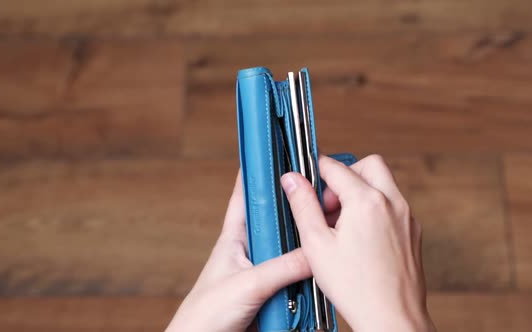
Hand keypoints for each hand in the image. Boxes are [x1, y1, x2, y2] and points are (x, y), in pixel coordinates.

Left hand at [166, 172, 311, 331]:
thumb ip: (282, 267)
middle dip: (296, 207)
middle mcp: (250, 250)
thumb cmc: (205, 315)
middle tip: (320, 192)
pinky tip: (321, 265)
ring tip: (326, 228)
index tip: (280, 152)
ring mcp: (262, 270)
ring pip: (289, 248)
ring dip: (304, 242)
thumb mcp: (247, 284)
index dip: (261, 172)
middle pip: (277, 219)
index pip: (246, 195)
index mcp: (234, 237)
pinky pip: (294, 275)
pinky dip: (307, 271)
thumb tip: (317, 252)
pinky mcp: (271, 292)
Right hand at [280, 155, 435, 331]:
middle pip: (369, 165)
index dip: (316, 171)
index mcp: (367, 201)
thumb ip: (303, 205)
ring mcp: (406, 217)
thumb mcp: (316, 244)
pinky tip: (359, 237)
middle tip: (329, 203)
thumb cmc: (356, 287)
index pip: (336, 167)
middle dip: (346, 175)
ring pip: (383, 183)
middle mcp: (393, 202)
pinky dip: (375, 208)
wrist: (392, 317)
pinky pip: (393, 205)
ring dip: (361, 191)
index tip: (306, 182)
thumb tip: (292, 179)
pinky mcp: (413, 231)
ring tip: (342, 224)